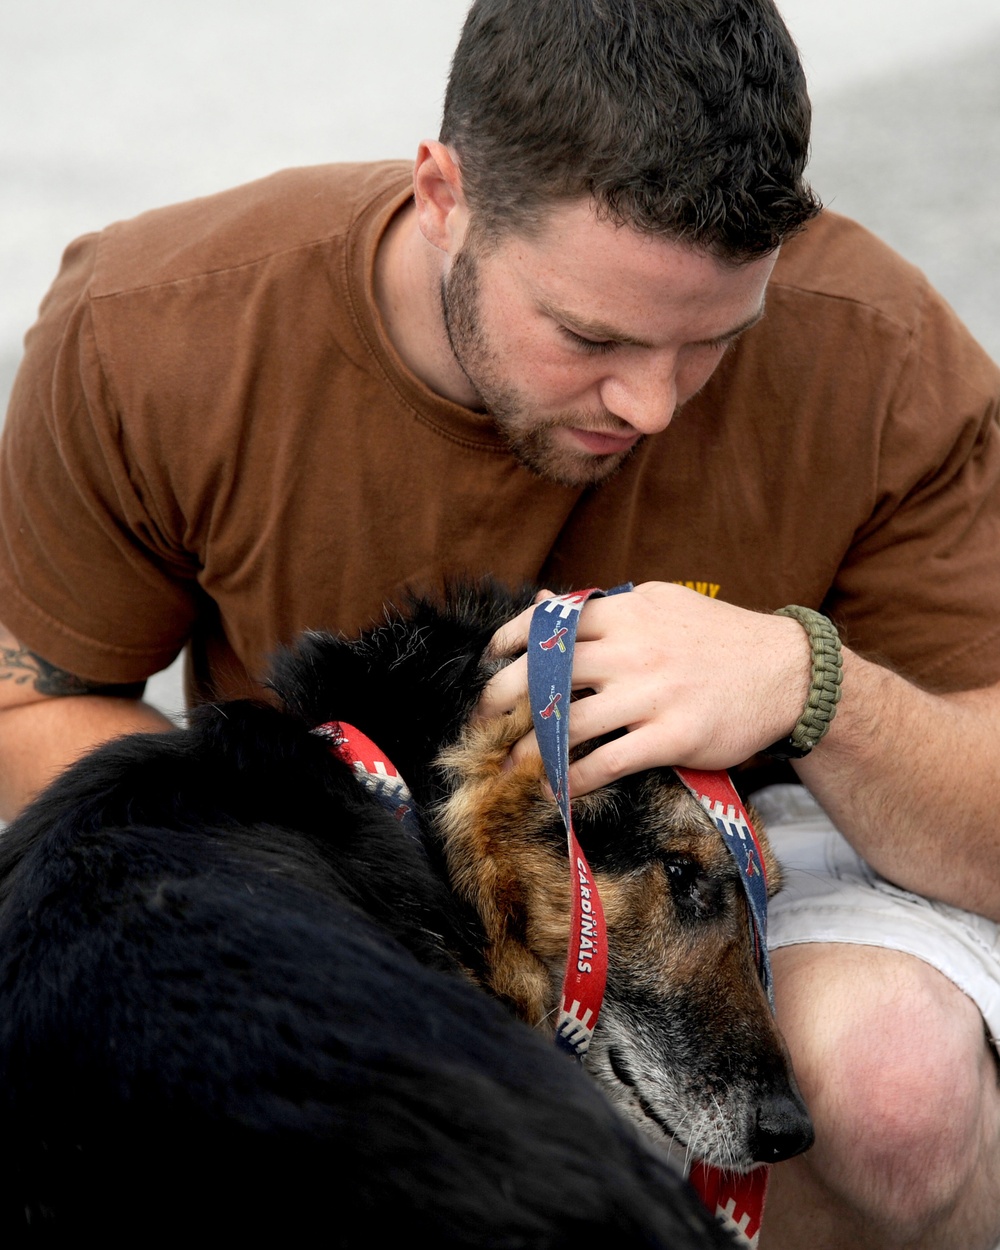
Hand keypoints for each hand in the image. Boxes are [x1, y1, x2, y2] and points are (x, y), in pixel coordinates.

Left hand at [476, 582, 809, 795]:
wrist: (788, 672)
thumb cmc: (718, 638)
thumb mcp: (661, 605)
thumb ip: (602, 609)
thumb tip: (540, 604)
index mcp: (628, 613)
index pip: (552, 620)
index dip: (511, 639)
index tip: (490, 658)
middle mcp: (634, 649)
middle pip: (547, 672)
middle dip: (502, 697)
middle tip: (483, 719)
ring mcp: (653, 694)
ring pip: (570, 722)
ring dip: (531, 748)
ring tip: (511, 763)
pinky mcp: (673, 736)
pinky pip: (608, 761)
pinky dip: (574, 778)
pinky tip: (557, 790)